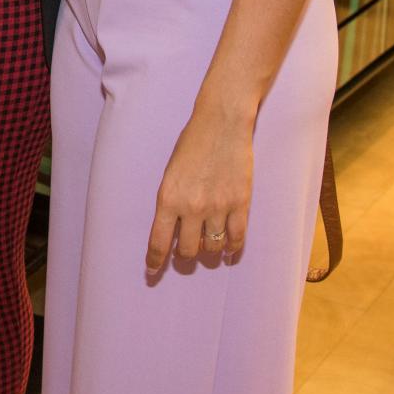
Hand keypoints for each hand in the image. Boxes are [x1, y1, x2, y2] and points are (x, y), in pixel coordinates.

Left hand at [147, 105, 254, 270]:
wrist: (222, 123)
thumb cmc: (192, 143)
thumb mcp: (171, 173)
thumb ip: (171, 201)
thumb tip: (172, 228)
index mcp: (168, 198)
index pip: (159, 241)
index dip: (155, 261)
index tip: (152, 271)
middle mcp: (192, 207)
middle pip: (187, 250)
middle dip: (185, 254)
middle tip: (187, 250)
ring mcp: (218, 207)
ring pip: (212, 248)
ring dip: (209, 250)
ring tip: (208, 245)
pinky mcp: (240, 203)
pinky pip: (237, 239)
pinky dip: (232, 248)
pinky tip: (229, 250)